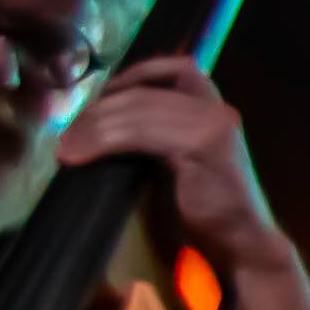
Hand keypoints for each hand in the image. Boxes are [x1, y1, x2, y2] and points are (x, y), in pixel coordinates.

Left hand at [60, 59, 285, 269]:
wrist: (242, 241)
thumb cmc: (209, 209)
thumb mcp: (182, 161)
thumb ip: (161, 136)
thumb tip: (105, 122)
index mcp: (216, 109)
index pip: (177, 68)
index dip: (135, 75)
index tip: (103, 97)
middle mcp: (217, 109)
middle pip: (144, 93)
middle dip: (99, 110)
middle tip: (68, 134)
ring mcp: (212, 125)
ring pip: (138, 112)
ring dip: (94, 128)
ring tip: (67, 149)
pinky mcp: (201, 145)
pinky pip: (140, 134)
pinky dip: (104, 142)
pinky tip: (82, 156)